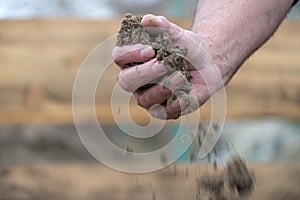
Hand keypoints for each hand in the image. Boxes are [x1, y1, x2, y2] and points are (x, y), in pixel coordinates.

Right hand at [112, 14, 227, 118]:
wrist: (208, 64)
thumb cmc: (187, 49)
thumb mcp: (177, 35)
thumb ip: (162, 27)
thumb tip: (146, 21)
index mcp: (133, 59)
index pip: (119, 56)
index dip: (131, 54)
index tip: (151, 50)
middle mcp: (135, 80)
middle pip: (126, 81)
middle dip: (145, 73)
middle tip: (164, 64)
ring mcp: (147, 97)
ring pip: (144, 99)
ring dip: (163, 87)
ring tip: (181, 75)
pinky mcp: (162, 110)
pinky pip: (164, 111)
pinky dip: (177, 101)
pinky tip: (187, 89)